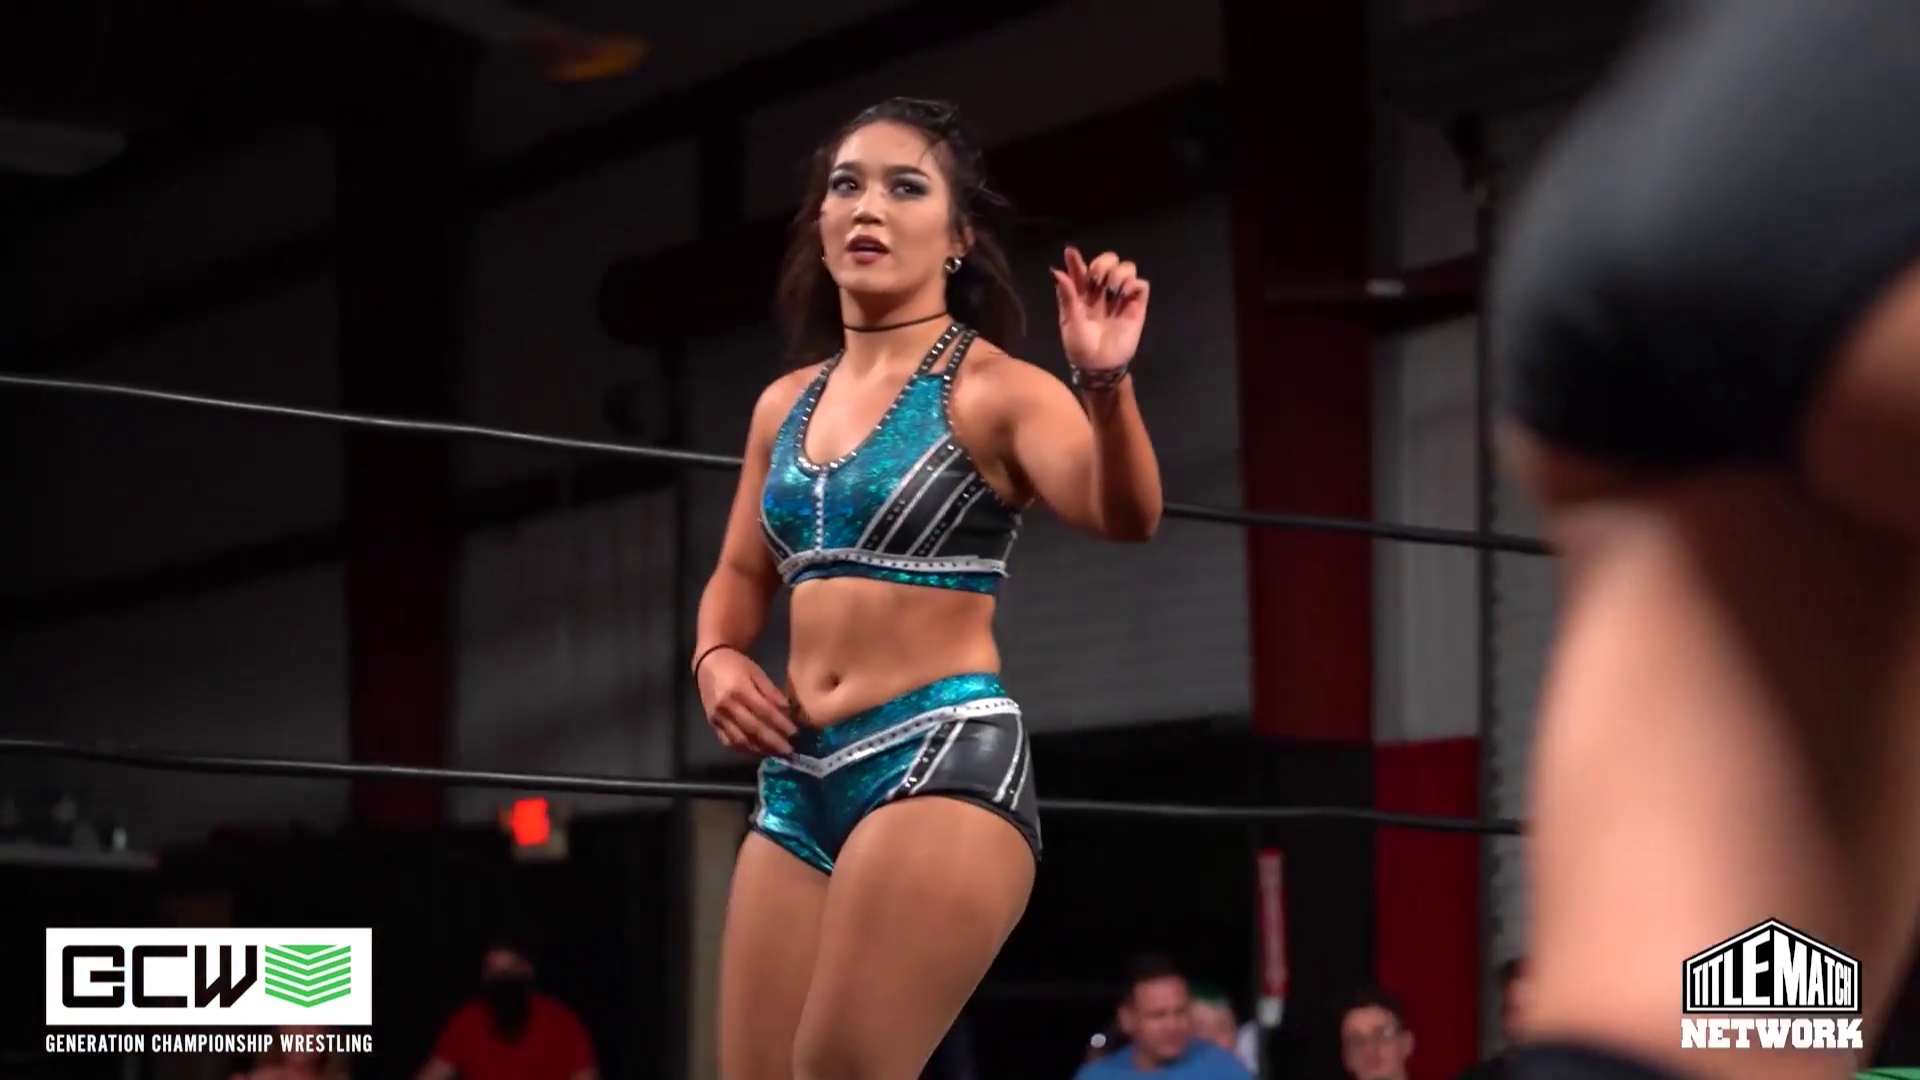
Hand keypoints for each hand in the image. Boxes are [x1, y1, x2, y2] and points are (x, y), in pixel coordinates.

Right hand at [695, 648, 795, 756]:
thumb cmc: (736, 665)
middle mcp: (726, 706)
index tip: (794, 733)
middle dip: (773, 742)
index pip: (764, 711)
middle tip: (789, 751)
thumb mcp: (756, 672)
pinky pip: (728, 742)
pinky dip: (743, 749)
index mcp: (739, 689)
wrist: (707, 663)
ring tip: (776, 753)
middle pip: (753, 729)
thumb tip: (788, 710)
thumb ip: (771, 692)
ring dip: (760, 749)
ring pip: (740, 740)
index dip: (780, 724)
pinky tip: (757, 750)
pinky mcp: (712, 724)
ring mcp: (717, 717)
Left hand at [1051, 246, 1149, 371]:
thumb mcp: (1070, 322)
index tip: (1070, 252)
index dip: (1076, 259)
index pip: (1081, 270)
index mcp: (1082, 293)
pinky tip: (1124, 296)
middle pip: (1108, 261)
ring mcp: (1121, 297)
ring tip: (1113, 290)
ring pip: (1127, 267)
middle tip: (1097, 280)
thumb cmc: (1080, 346)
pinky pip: (1141, 284)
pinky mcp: (1137, 306)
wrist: (1099, 366)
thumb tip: (1057, 271)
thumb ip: (1067, 296)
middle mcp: (1102, 291)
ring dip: (1119, 273)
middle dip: (1102, 264)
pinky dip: (1134, 285)